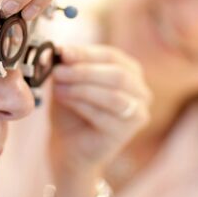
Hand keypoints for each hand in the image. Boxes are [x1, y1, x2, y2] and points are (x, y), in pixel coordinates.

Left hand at [50, 45, 151, 183]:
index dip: (86, 53)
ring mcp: (138, 112)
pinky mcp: (127, 132)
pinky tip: (64, 99)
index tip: (63, 51)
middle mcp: (139, 90)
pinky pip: (104, 115)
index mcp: (128, 71)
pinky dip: (81, 104)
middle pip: (117, 74)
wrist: (68, 145)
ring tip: (58, 87)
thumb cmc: (70, 110)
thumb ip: (68, 66)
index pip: (111, 56)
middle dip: (84, 71)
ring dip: (82, 88)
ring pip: (113, 95)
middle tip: (58, 71)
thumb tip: (62, 50)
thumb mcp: (67, 82)